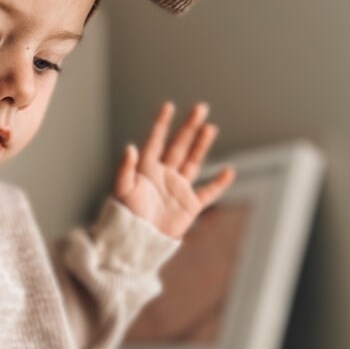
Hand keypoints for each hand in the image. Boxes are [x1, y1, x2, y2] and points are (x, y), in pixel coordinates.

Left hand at [112, 101, 235, 239]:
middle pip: (179, 146)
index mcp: (146, 169)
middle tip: (200, 107)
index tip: (168, 106)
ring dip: (201, 145)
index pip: (155, 141)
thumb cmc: (124, 217)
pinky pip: (208, 192)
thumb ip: (125, 169)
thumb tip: (130, 147)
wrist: (134, 242)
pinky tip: (228, 171)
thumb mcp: (121, 191)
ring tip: (210, 127)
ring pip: (193, 162)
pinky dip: (219, 183)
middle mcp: (163, 175)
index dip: (161, 124)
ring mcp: (178, 189)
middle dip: (189, 127)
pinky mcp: (189, 205)